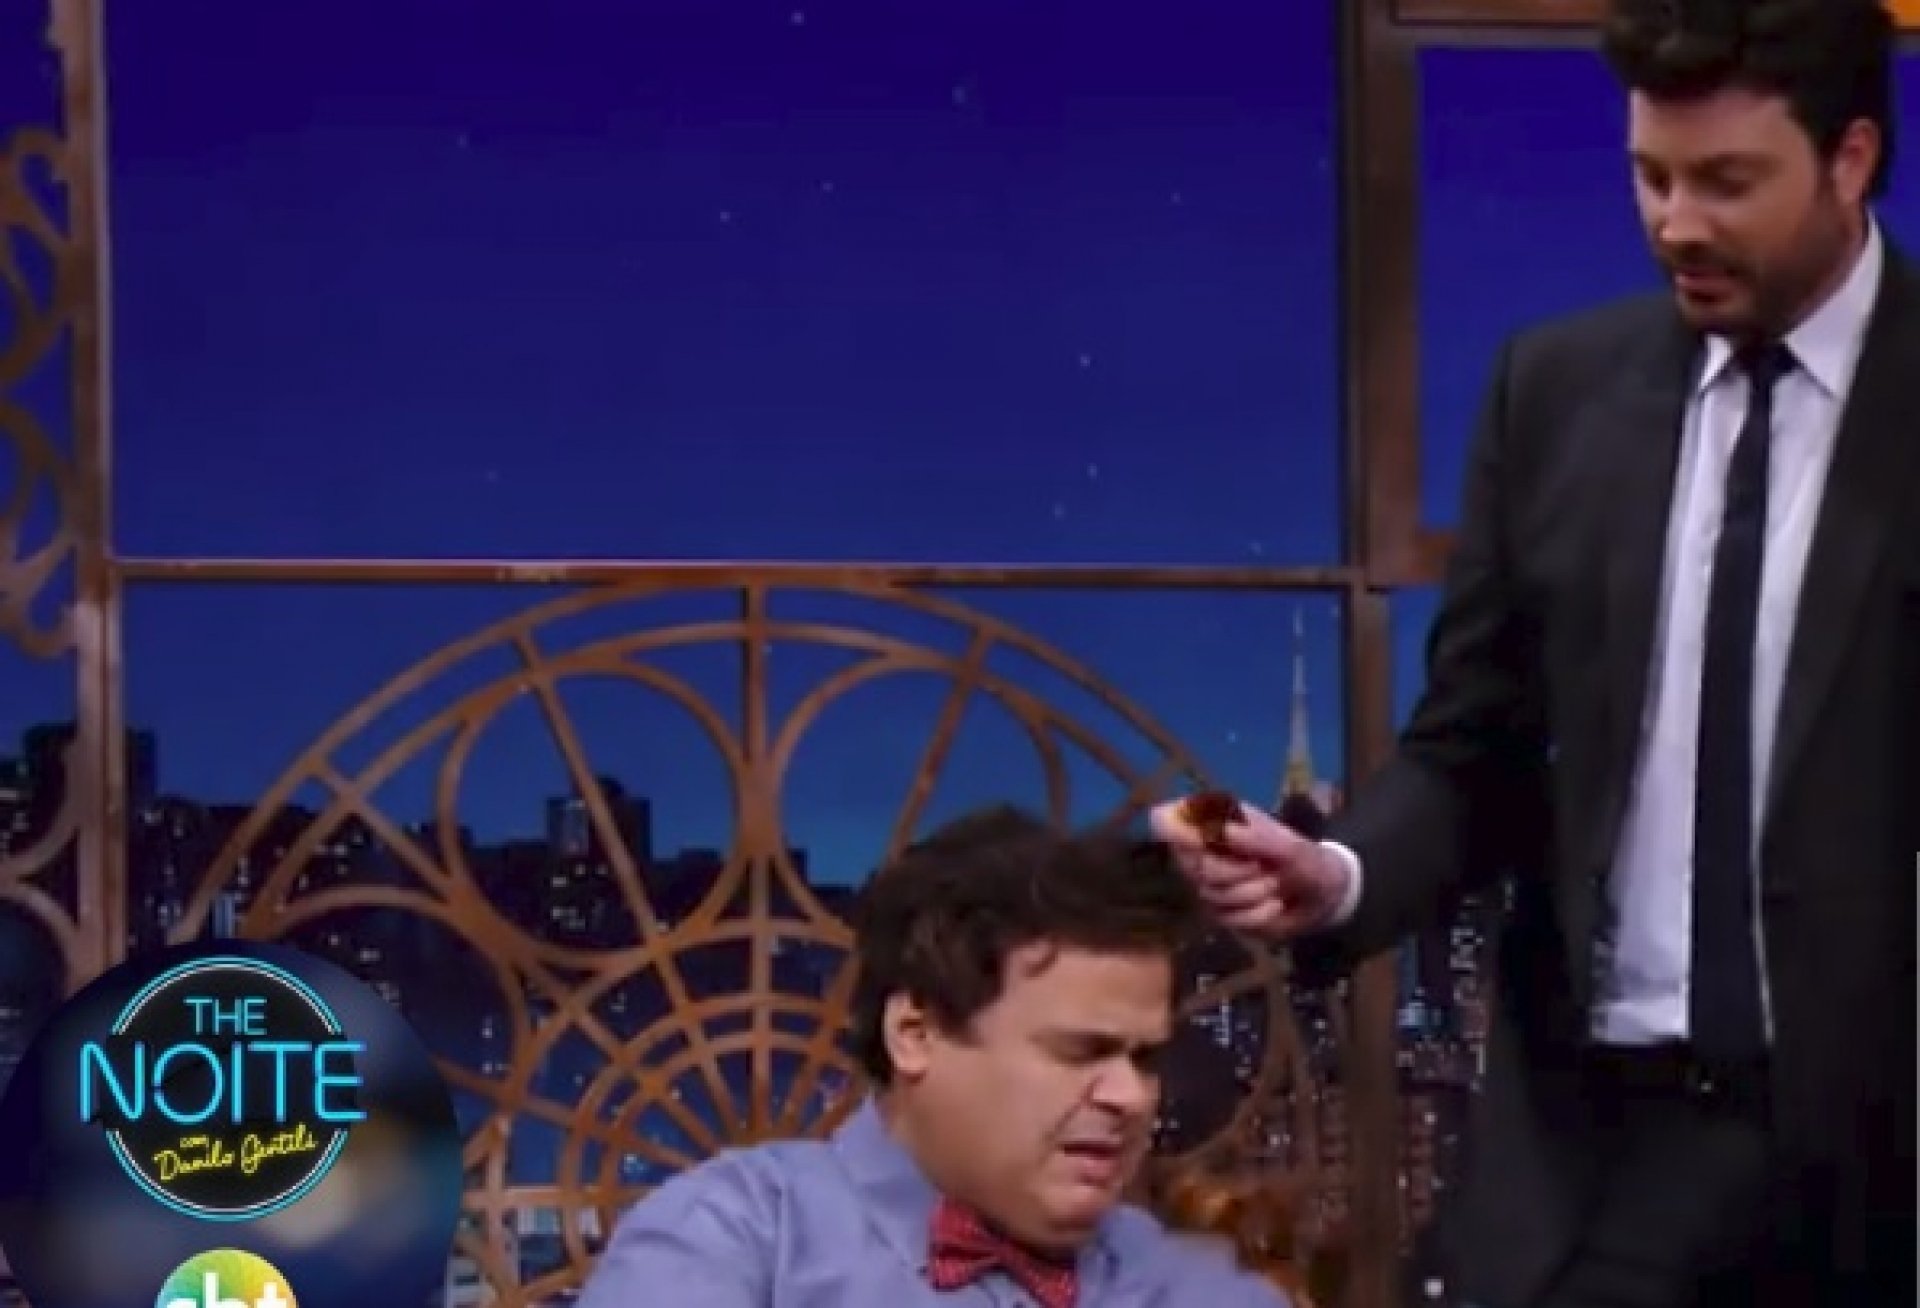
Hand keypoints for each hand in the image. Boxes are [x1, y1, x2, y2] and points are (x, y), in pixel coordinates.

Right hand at [1148, 795, 1350, 938]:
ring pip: (1210, 894)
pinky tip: (1272, 906)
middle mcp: (1206, 850)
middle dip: (1234, 873)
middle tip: (1262, 869)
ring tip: (1274, 886)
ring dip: (1252, 894)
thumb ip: (1254, 838)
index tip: (1199, 842)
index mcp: (1219, 821)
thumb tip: (1215, 829)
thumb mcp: (1289, 847)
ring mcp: (1209, 883)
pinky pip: (1226, 918)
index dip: (1175, 831)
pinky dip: (1256, 915)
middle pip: (1193, 865)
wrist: (1324, 899)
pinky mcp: (1218, 912)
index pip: (1170, 819)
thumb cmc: (1307, 861)